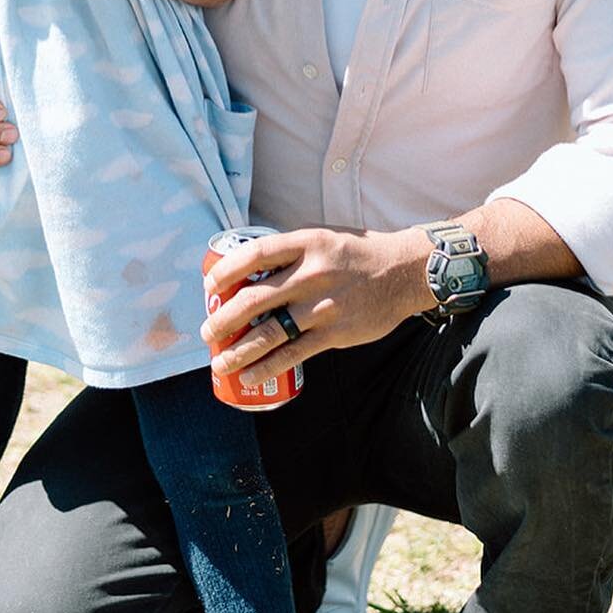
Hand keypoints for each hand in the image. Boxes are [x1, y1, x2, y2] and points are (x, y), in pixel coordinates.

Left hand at [200, 226, 432, 385]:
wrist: (404, 272)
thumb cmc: (357, 253)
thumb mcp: (323, 236)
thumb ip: (290, 250)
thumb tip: (249, 266)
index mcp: (307, 243)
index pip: (255, 254)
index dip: (226, 271)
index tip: (209, 287)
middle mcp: (312, 274)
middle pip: (254, 298)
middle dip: (223, 319)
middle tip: (207, 333)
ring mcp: (323, 306)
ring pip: (270, 333)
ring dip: (238, 351)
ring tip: (219, 363)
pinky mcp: (335, 333)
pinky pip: (294, 354)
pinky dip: (267, 367)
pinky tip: (250, 377)